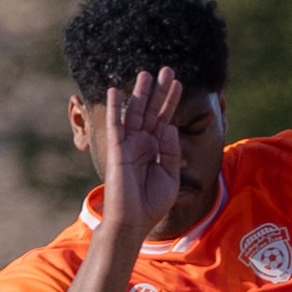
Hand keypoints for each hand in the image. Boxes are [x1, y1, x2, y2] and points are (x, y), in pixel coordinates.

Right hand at [101, 69, 182, 234]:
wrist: (135, 221)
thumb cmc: (153, 203)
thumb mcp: (171, 176)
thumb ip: (171, 151)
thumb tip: (168, 126)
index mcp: (156, 148)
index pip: (165, 119)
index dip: (171, 101)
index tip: (178, 83)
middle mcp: (142, 143)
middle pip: (151, 111)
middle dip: (158, 91)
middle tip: (167, 69)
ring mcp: (129, 145)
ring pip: (134, 113)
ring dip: (140, 94)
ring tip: (146, 73)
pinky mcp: (117, 150)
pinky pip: (114, 125)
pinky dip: (113, 108)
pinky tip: (113, 91)